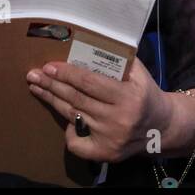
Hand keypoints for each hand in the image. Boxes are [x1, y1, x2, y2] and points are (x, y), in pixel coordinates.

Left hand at [25, 56, 174, 163]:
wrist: (161, 128)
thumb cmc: (146, 94)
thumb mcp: (139, 73)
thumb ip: (120, 59)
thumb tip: (92, 41)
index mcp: (128, 96)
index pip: (90, 83)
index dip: (67, 74)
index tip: (49, 66)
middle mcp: (118, 118)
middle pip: (76, 99)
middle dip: (52, 85)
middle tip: (33, 75)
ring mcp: (110, 138)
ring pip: (73, 115)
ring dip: (52, 100)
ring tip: (36, 87)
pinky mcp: (106, 153)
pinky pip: (78, 144)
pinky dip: (69, 132)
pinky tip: (65, 119)